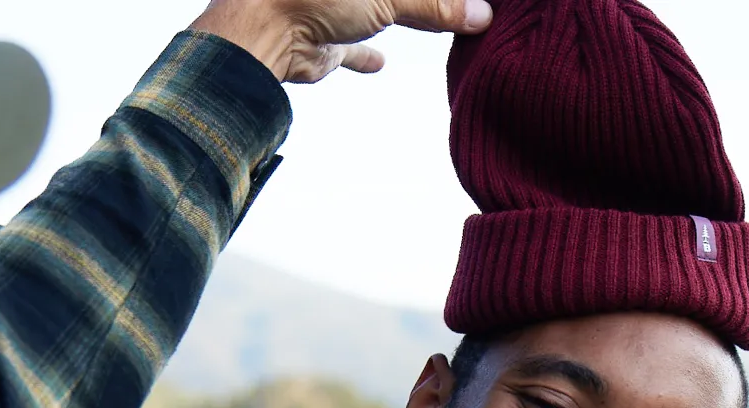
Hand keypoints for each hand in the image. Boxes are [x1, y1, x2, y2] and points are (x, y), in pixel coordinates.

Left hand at [190, 0, 492, 82]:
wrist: (266, 31)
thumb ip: (436, 5)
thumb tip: (481, 15)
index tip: (471, 6)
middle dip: (426, 3)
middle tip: (463, 11)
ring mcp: (334, 2)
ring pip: (374, 9)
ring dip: (399, 16)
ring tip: (437, 25)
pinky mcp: (322, 35)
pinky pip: (348, 44)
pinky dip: (364, 53)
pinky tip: (380, 61)